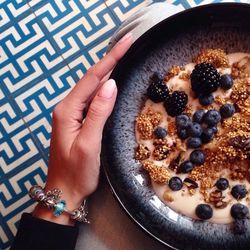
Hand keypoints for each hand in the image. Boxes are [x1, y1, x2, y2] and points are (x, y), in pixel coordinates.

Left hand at [33, 33, 132, 224]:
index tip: (126, 43)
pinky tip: (111, 83)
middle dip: (110, 60)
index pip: (92, 78)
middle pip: (91, 79)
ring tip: (122, 56)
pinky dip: (103, 88)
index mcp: (68, 110)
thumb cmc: (76, 172)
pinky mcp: (78, 120)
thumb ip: (98, 113)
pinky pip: (92, 99)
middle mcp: (68, 108)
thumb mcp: (89, 143)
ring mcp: (72, 114)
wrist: (65, 190)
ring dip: (107, 71)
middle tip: (128, 44)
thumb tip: (110, 85)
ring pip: (91, 88)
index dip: (110, 59)